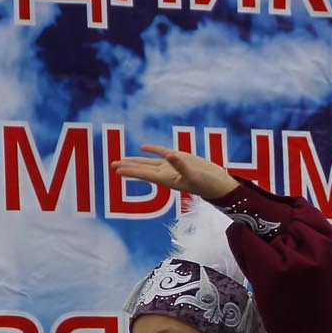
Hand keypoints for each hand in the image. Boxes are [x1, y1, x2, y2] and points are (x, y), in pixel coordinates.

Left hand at [112, 145, 238, 200]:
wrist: (219, 184)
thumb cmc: (208, 184)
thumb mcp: (194, 174)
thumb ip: (181, 165)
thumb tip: (169, 155)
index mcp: (167, 179)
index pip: (144, 174)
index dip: (130, 171)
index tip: (116, 169)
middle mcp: (167, 173)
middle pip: (142, 169)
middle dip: (127, 167)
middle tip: (111, 165)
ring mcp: (172, 166)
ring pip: (149, 162)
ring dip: (135, 161)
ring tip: (121, 161)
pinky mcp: (180, 158)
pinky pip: (162, 153)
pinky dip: (152, 150)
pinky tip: (143, 148)